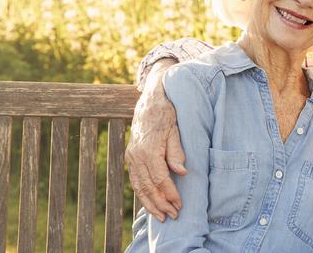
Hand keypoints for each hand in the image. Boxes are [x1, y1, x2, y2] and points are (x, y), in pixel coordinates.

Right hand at [126, 59, 184, 221]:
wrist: (151, 97)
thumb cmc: (167, 112)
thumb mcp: (175, 129)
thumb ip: (176, 151)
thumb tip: (181, 173)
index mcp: (149, 149)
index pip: (160, 178)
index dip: (170, 194)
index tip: (180, 204)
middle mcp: (136, 154)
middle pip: (147, 186)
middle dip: (160, 204)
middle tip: (172, 216)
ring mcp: (131, 155)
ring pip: (138, 185)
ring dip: (149, 203)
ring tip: (160, 216)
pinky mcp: (131, 155)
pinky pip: (135, 179)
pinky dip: (142, 193)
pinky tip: (149, 202)